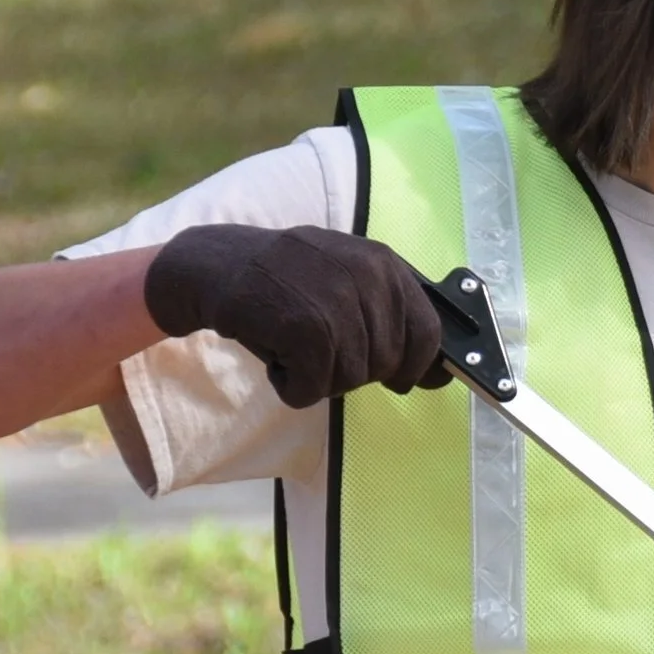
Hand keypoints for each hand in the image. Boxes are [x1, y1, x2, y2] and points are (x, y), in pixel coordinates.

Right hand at [143, 225, 449, 408]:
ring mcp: (336, 303)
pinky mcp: (304, 329)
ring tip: (293, 343)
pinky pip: (314, 389)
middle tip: (318, 347)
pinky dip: (291, 386)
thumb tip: (438, 370)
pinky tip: (276, 355)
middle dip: (354, 369)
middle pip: (387, 364)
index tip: (405, 379)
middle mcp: (367, 279)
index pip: (428, 331)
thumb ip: (391, 311)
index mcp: (385, 264)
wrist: (216, 265)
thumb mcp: (347, 276)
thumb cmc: (286, 280)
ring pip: (351, 380)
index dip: (418, 365)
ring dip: (319, 377)